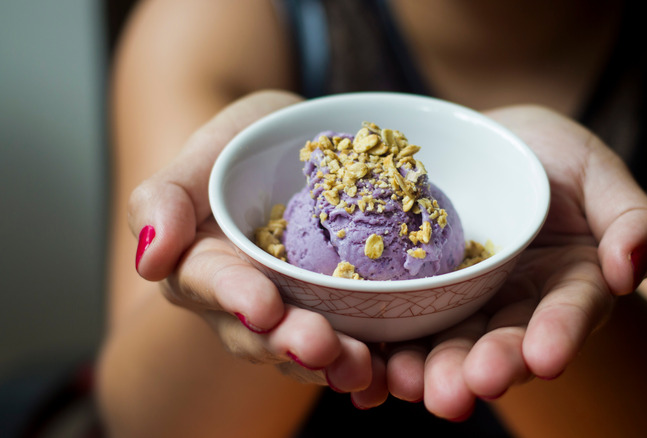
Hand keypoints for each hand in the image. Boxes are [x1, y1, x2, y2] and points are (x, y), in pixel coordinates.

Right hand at [129, 90, 384, 400]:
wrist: (294, 148)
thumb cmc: (242, 146)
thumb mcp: (206, 151)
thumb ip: (164, 199)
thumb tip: (149, 258)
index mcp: (204, 266)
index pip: (213, 284)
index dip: (236, 297)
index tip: (263, 306)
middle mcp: (247, 300)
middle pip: (262, 333)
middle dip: (291, 342)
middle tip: (323, 348)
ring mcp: (297, 311)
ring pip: (309, 349)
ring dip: (335, 363)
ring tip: (365, 367)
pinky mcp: (342, 314)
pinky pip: (355, 342)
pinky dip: (376, 360)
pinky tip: (395, 368)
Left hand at [385, 105, 646, 418]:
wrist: (482, 147)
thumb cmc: (547, 159)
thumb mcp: (596, 172)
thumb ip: (633, 218)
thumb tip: (632, 267)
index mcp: (568, 283)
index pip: (570, 311)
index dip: (559, 334)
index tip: (546, 358)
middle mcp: (514, 307)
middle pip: (501, 343)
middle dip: (481, 368)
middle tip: (456, 393)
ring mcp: (461, 305)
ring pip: (446, 344)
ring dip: (426, 371)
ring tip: (405, 384)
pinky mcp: (413, 297)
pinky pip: (397, 326)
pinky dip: (381, 352)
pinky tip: (362, 371)